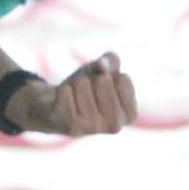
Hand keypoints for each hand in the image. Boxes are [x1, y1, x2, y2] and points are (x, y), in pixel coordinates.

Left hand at [15, 52, 138, 138]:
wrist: (58, 107)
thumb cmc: (87, 87)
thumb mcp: (103, 68)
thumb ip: (110, 60)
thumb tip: (102, 66)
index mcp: (130, 114)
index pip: (122, 79)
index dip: (109, 75)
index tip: (105, 87)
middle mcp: (115, 126)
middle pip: (103, 80)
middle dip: (92, 78)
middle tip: (87, 91)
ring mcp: (93, 129)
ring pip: (82, 84)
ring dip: (76, 83)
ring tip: (76, 96)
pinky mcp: (71, 127)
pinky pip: (65, 92)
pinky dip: (63, 90)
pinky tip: (64, 102)